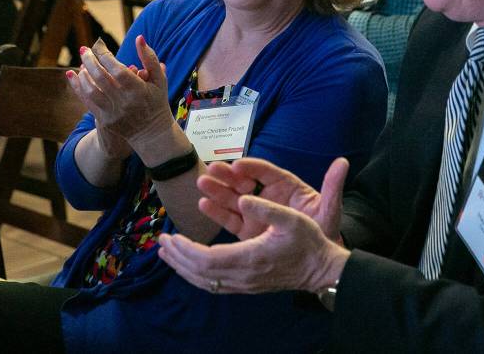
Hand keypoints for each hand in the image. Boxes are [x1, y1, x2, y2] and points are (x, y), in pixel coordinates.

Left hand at [66, 36, 175, 148]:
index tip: (99, 45)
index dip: (105, 55)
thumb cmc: (156, 101)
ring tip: (81, 63)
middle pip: (101, 78)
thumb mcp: (159, 80)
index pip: (118, 70)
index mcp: (139, 90)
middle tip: (84, 49)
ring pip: (91, 90)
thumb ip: (150, 58)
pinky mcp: (104, 120)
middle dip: (90, 60)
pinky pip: (87, 101)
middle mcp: (124, 102)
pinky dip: (78, 87)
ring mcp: (113, 113)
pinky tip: (73, 75)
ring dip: (83, 74)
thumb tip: (139, 38)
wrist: (152, 133)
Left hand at [158, 193, 350, 293]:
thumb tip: (244, 197)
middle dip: (178, 257)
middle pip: (200, 272)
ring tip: (167, 253)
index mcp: (250, 258)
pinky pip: (213, 284)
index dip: (185, 250)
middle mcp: (243, 276)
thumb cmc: (308, 242)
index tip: (172, 236)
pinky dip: (195, 274)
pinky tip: (188, 265)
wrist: (321, 270)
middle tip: (162, 242)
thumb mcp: (292, 218)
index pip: (206, 259)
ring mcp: (244, 284)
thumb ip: (266, 208)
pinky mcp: (246, 285)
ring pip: (204, 281)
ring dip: (183, 267)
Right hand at [197, 157, 347, 241]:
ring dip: (218, 190)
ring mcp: (257, 212)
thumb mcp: (329, 208)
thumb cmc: (324, 228)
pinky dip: (217, 211)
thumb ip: (333, 186)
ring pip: (234, 197)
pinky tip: (204, 204)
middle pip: (245, 182)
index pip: (266, 172)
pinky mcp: (248, 228)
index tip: (238, 165)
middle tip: (213, 169)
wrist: (319, 258)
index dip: (252, 168)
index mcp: (286, 186)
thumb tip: (343, 163)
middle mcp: (268, 196)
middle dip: (228, 175)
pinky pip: (231, 218)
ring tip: (202, 182)